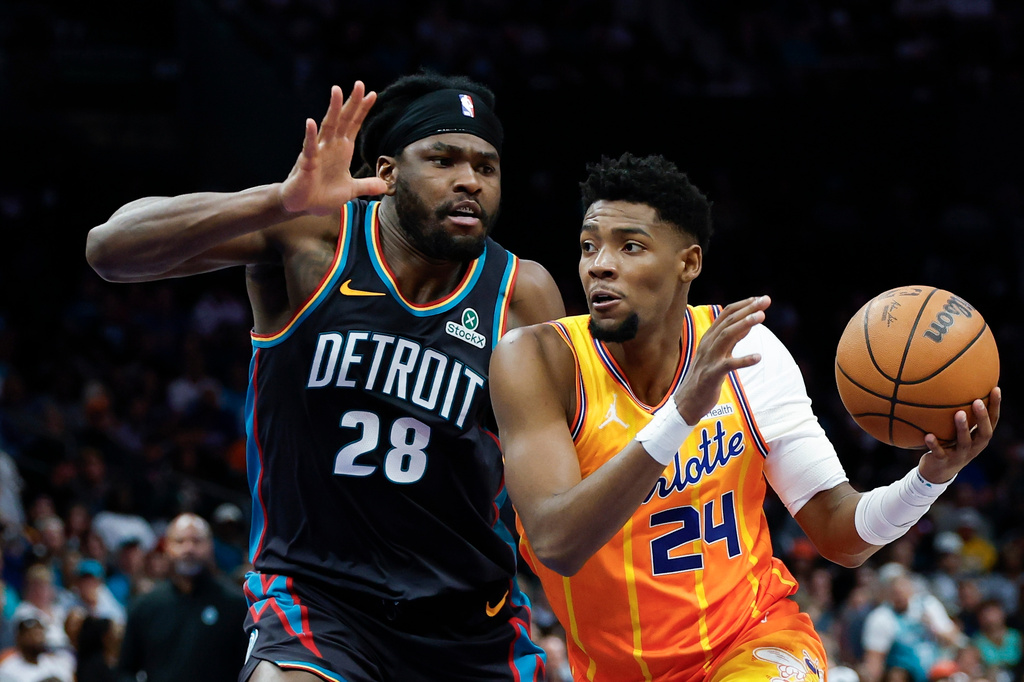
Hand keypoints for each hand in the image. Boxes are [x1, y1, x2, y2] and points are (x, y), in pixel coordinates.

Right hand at [280, 81, 388, 214]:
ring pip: (326, 127)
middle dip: (351, 102)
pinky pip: (309, 148)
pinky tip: (310, 122)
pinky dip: (310, 136)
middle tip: (359, 84)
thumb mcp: (350, 190)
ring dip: (332, 110)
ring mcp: (318, 153)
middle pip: (342, 120)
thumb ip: (366, 185)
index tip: (372, 94)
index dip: (362, 110)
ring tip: (336, 90)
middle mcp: (330, 146)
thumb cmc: (322, 195)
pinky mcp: (306, 164)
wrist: (302, 206)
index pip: (353, 125)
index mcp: (341, 149)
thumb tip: (384, 185)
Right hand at [672, 296, 769, 423]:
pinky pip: (728, 365)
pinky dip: (743, 360)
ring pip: (726, 336)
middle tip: (766, 300)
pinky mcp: (712, 375)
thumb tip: (748, 324)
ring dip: (744, 325)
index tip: (760, 298)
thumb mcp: (718, 354)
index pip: (726, 315)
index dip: (743, 305)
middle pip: (728, 321)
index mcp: (709, 338)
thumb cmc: (704, 377)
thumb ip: (731, 339)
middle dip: (748, 309)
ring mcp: (709, 359)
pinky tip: (758, 357)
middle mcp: (708, 344)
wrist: (687, 402)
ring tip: (761, 317)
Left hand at [918, 387, 1000, 483]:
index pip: (993, 421)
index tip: (996, 388)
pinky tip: (928, 435)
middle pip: (984, 433)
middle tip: (978, 401)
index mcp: (979, 439)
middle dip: (982, 418)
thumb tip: (955, 385)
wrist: (937, 473)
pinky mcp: (943, 462)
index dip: (995, 406)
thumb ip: (959, 414)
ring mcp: (959, 456)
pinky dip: (934, 445)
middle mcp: (973, 448)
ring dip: (962, 428)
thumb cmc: (948, 445)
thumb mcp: (956, 431)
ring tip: (958, 413)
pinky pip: (939, 453)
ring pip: (964, 443)